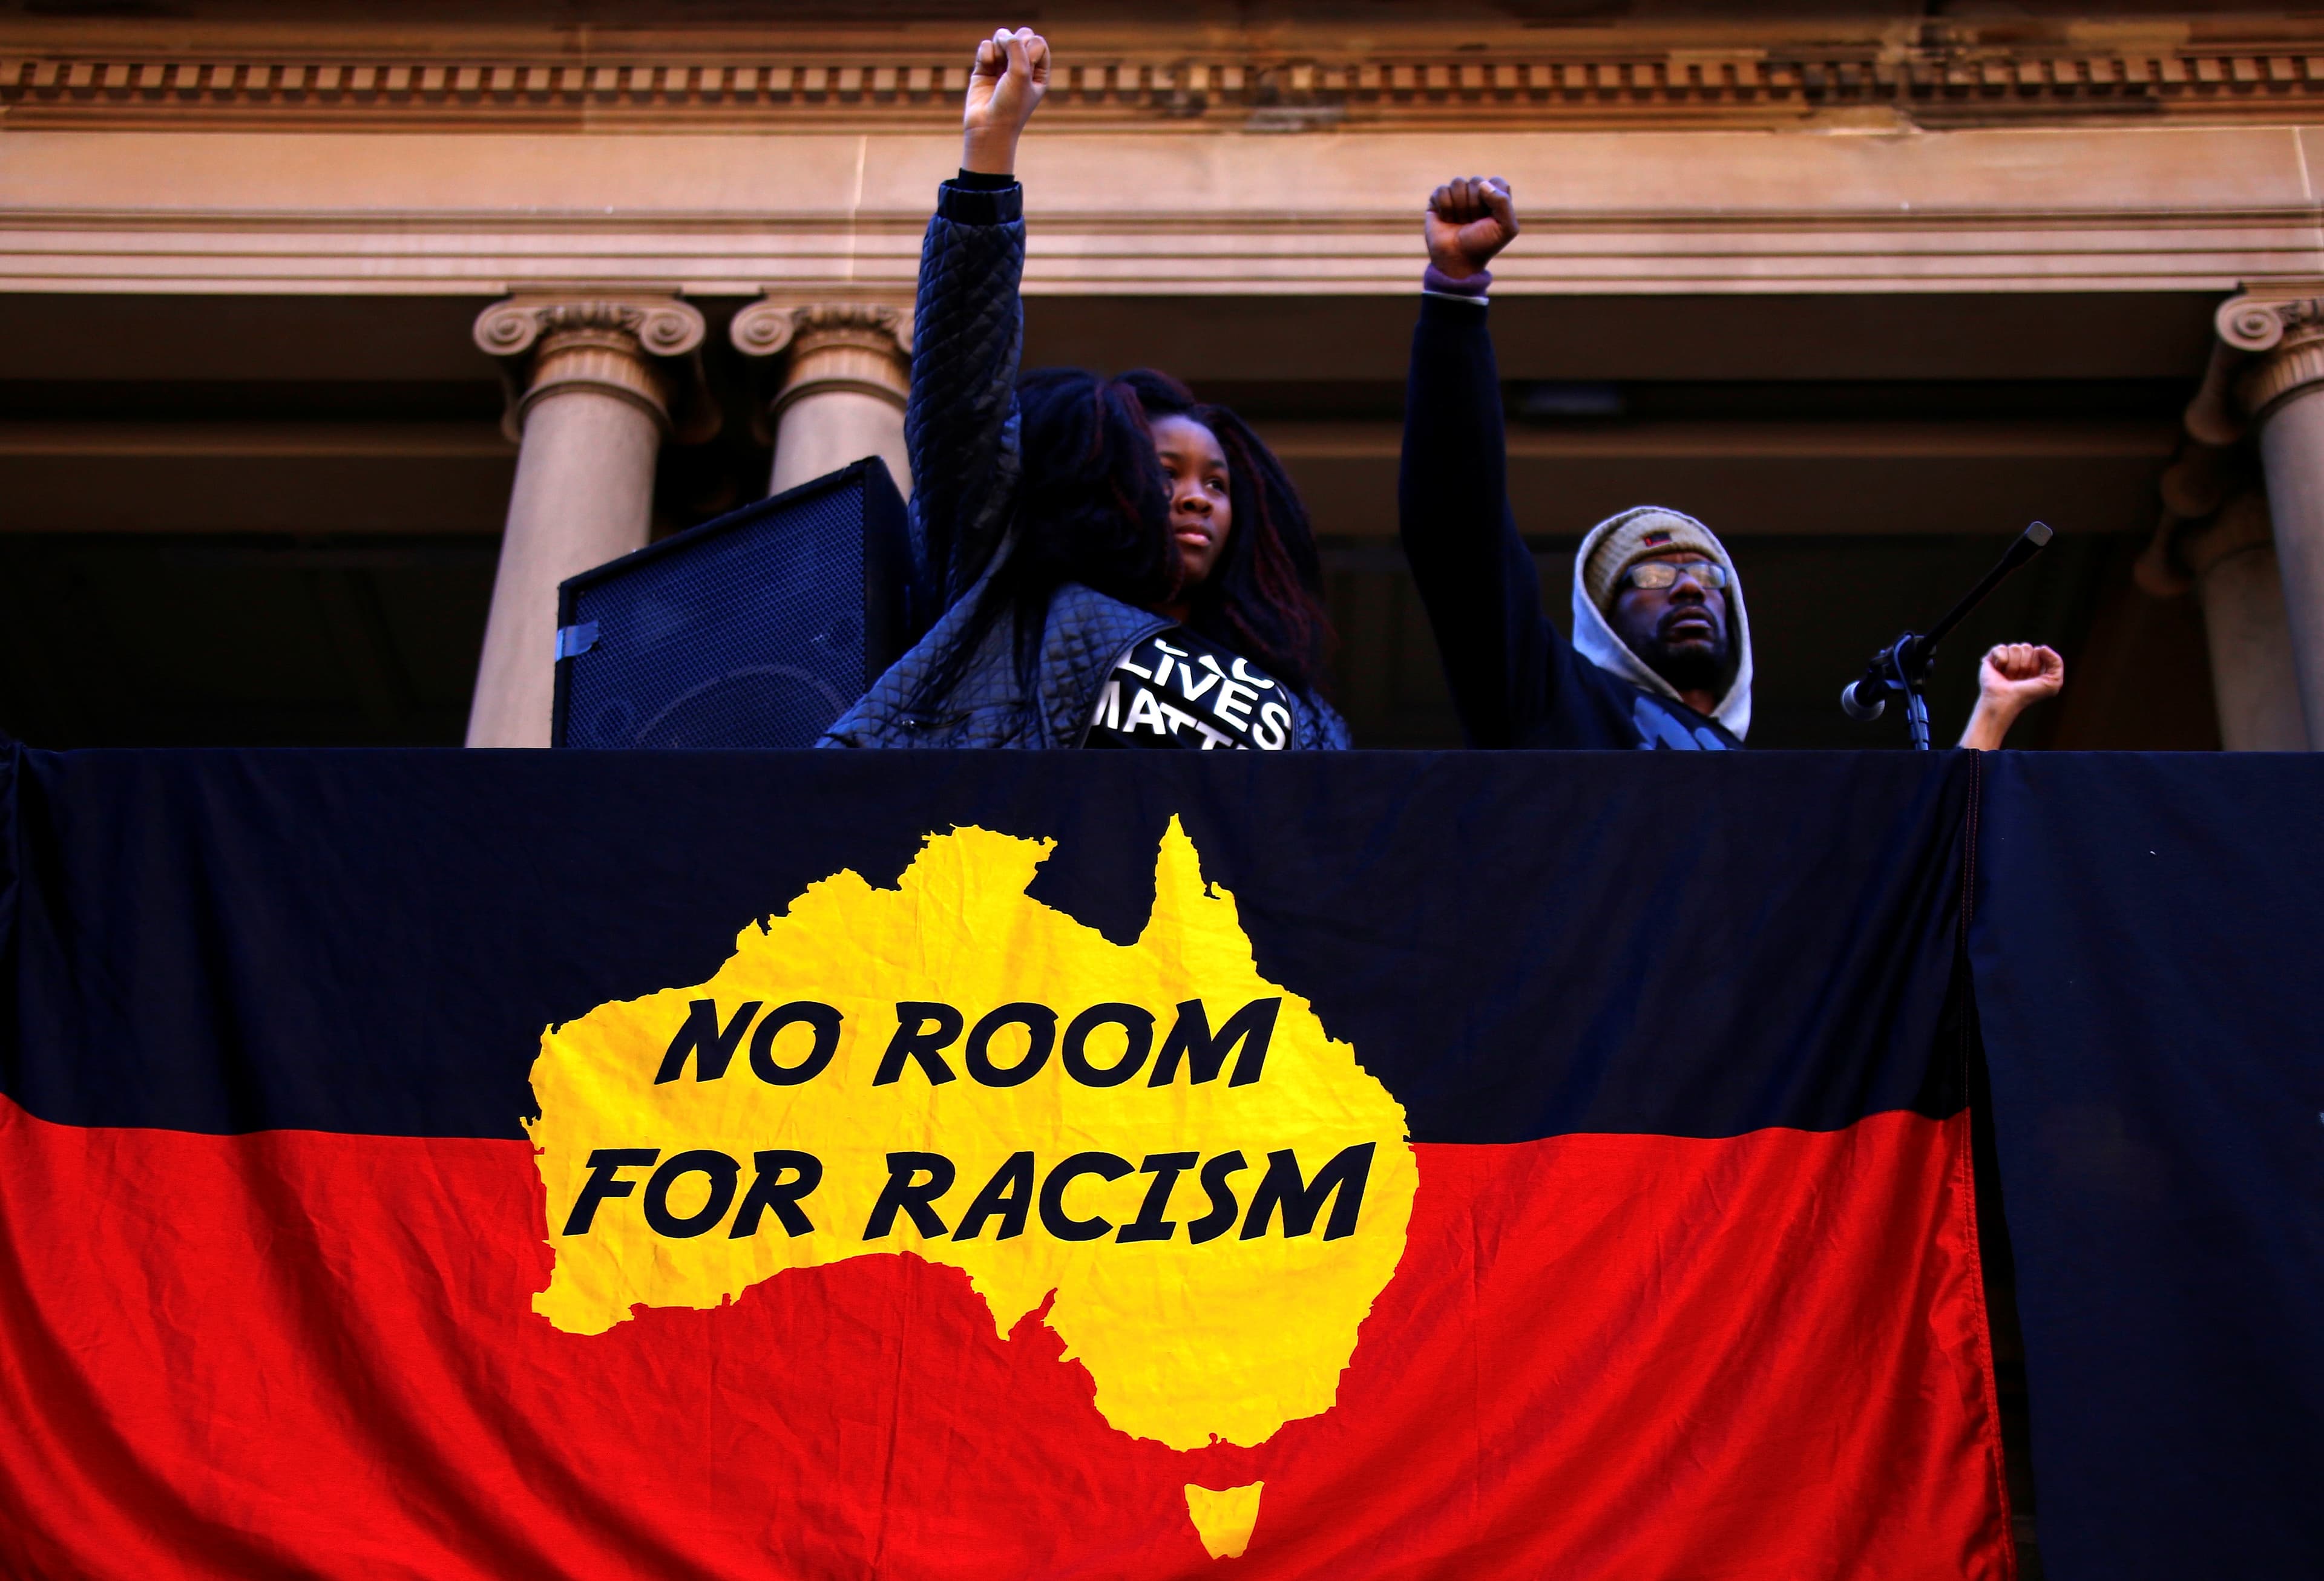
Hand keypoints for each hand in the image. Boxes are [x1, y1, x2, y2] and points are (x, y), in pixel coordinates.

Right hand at [961, 27, 1048, 174]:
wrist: (988, 128)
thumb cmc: (1010, 106)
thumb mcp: (1021, 74)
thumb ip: (1016, 47)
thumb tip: (1003, 34)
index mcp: (1039, 72)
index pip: (1038, 42)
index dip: (1030, 49)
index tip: (1026, 69)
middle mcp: (1022, 68)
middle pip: (1021, 36)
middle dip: (1014, 43)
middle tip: (1010, 63)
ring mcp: (1002, 67)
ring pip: (1002, 38)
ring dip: (999, 47)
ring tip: (996, 66)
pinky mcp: (984, 68)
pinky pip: (986, 46)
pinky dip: (986, 54)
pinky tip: (986, 68)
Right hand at [1425, 176, 1518, 279]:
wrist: (1457, 261)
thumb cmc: (1483, 245)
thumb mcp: (1506, 228)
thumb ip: (1503, 202)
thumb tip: (1482, 184)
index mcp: (1494, 198)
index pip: (1497, 182)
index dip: (1494, 198)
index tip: (1491, 218)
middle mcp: (1475, 194)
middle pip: (1477, 181)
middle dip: (1475, 205)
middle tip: (1473, 223)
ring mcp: (1456, 196)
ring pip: (1458, 183)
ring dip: (1460, 207)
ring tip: (1460, 222)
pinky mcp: (1437, 200)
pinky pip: (1442, 190)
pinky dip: (1445, 208)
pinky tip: (1447, 220)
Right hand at [1978, 643, 2064, 707]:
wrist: (2004, 701)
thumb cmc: (2027, 694)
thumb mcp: (2053, 682)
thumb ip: (2057, 662)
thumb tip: (2041, 647)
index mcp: (2035, 663)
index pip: (2039, 650)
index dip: (2036, 664)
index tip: (2031, 679)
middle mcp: (2020, 659)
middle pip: (2027, 647)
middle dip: (2024, 665)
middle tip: (2018, 679)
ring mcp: (2006, 657)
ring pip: (2014, 647)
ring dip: (2013, 666)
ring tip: (2008, 677)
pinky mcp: (1991, 657)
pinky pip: (2000, 648)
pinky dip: (2001, 661)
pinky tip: (1998, 671)